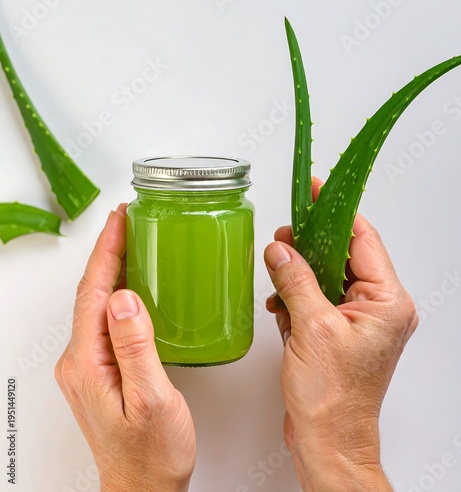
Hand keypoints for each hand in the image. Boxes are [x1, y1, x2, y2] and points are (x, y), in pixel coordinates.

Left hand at [55, 205, 195, 491]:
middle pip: (92, 292)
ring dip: (114, 269)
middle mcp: (81, 361)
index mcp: (89, 363)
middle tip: (128, 221)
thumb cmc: (151, 452)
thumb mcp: (152, 400)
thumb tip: (124, 299)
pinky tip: (135, 286)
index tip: (120, 220)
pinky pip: (107, 320)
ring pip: (98, 304)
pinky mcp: (101, 369)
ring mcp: (89, 365)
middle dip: (109, 251)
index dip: (107, 251)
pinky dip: (119, 292)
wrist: (143, 486)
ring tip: (132, 242)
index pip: (94, 292)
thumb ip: (136, 348)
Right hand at [264, 180, 417, 490]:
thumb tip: (281, 249)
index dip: (337, 211)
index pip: (363, 239)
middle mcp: (377, 309)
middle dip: (311, 244)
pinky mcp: (338, 332)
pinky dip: (297, 296)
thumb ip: (296, 280)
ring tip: (278, 266)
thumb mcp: (311, 328)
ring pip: (327, 277)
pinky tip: (280, 301)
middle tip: (286, 232)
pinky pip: (318, 299)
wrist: (327, 439)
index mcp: (386, 302)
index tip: (318, 190)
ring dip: (300, 272)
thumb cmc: (333, 398)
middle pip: (344, 256)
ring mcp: (357, 321)